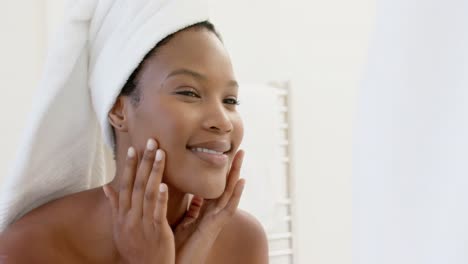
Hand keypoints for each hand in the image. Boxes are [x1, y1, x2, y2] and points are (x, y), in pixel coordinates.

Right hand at [102, 139, 173, 263]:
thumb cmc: (134, 247)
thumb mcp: (119, 227)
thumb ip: (115, 205)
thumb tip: (107, 186)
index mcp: (122, 214)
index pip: (125, 185)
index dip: (129, 166)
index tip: (133, 148)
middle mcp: (130, 217)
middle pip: (137, 184)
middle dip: (144, 162)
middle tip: (151, 141)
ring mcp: (143, 224)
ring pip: (148, 194)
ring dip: (154, 172)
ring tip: (161, 154)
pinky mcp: (157, 231)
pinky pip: (158, 213)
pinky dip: (161, 198)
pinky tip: (165, 185)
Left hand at [174, 150, 245, 263]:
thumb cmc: (178, 247)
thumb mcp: (183, 221)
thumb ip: (191, 208)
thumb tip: (191, 194)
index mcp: (205, 211)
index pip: (214, 187)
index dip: (220, 172)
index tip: (223, 155)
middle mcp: (213, 213)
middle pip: (225, 186)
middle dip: (231, 168)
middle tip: (238, 149)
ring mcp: (216, 219)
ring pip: (229, 192)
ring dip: (236, 174)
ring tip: (241, 156)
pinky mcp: (215, 227)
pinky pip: (228, 208)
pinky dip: (235, 195)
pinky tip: (241, 181)